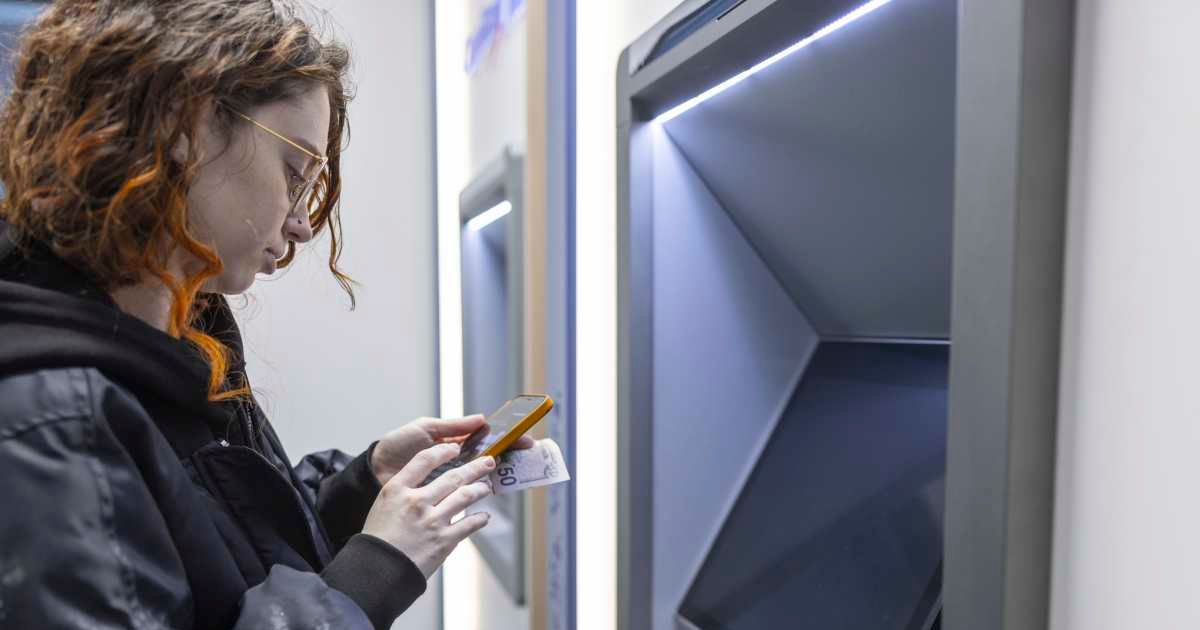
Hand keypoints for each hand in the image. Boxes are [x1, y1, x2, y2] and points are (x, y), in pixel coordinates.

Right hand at [361, 443, 496, 578]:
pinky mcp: (444, 540)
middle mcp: (417, 501)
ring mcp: (433, 520)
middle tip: (487, 462)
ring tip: (486, 487)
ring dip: (480, 489)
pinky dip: (480, 518)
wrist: (378, 571)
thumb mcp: (383, 506)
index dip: (443, 451)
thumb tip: (428, 484)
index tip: (455, 448)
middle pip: (453, 476)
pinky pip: (469, 524)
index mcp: (398, 490)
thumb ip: (404, 492)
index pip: (424, 460)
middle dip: (475, 467)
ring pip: (466, 496)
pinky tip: (483, 516)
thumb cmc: (378, 540)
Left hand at [370, 415, 535, 486]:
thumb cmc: (398, 445)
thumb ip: (453, 426)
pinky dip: (479, 496)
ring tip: (512, 473)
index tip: (525, 439)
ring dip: (498, 475)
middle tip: (528, 457)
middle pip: (491, 458)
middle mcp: (458, 460)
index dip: (507, 438)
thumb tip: (482, 419)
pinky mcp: (443, 497)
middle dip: (511, 456)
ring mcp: (452, 479)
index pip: (488, 438)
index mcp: (456, 441)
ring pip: (482, 477)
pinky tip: (490, 495)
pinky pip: (466, 496)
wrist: (375, 470)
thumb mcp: (426, 429)